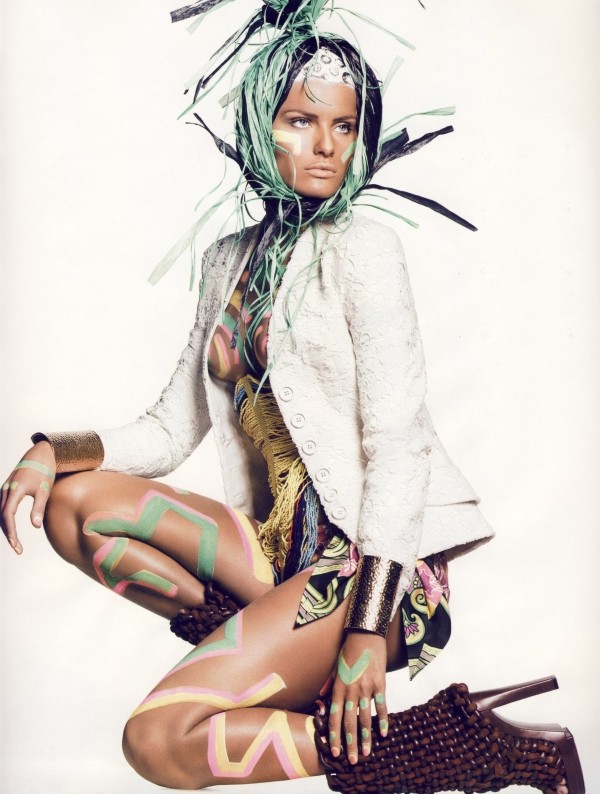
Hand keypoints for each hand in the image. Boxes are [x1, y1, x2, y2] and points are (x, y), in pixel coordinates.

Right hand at [1, 441, 55, 553]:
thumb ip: (38, 507)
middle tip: (18, 549)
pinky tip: (12, 529)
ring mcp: (5, 488)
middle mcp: (6, 489)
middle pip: (2, 517)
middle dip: (9, 534)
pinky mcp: (7, 488)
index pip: (7, 516)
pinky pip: (3, 507)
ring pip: (1, 513)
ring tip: (16, 543)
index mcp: (14, 490)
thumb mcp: (44, 489)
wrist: (41, 453)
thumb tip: (35, 526)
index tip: (17, 546)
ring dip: (6, 528)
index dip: (11, 533)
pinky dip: (5, 520)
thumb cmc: (45, 470)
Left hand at [328, 630, 387, 764]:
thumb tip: (320, 698)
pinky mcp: (380, 683)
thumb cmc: (348, 649)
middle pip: (350, 721)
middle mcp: (352, 689)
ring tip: (367, 753)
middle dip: (350, 743)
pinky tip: (383, 734)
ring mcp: (367, 687)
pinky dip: (383, 720)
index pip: (334, 716)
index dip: (334, 735)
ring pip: (366, 717)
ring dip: (366, 737)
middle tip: (352, 760)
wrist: (366, 633)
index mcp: (339, 686)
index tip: (333, 751)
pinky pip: (382, 705)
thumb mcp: (335, 666)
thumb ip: (329, 684)